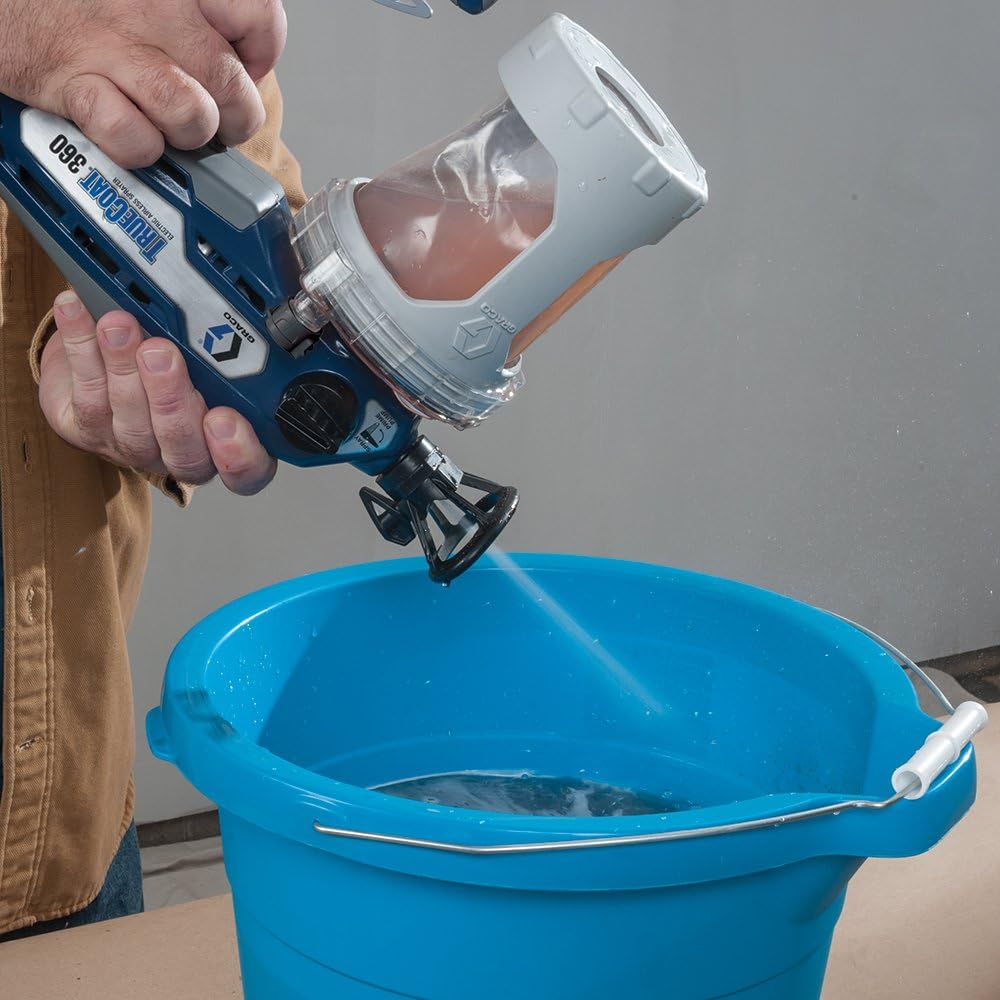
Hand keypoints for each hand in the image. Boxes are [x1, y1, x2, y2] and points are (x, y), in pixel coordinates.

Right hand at [0, 0, 286, 166]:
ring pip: (193, 116)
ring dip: (185, 135)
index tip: (244, 68)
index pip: (259, 16)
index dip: (260, 55)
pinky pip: (134, 138)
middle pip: (232, 85)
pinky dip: (135, 147)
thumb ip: (198, 13)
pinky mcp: (75, 83)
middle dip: (231, 119)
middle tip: (213, 121)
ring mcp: (113, 44)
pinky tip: (123, 125)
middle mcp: (152, 4)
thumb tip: (244, 61)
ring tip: (166, 124)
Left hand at [39, 290, 276, 494]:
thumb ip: (230, 354)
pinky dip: (81, 347)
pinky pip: (86, 395)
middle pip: (184, 447)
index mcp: (230, 444)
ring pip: (131, 423)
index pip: (248, 469)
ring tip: (117, 326)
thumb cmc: (181, 363)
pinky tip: (76, 311)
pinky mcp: (89, 431)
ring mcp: (136, 448)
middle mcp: (185, 453)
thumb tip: (233, 318)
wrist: (112, 369)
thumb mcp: (217, 358)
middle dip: (170, 397)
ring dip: (122, 368)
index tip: (224, 419)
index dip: (238, 453)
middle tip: (160, 353)